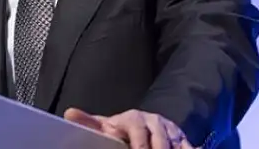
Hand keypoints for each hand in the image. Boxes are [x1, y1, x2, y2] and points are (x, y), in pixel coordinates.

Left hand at [64, 108, 197, 148]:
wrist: (147, 123)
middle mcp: (155, 123)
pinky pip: (189, 147)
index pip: (137, 130)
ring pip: (175, 146)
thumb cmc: (122, 128)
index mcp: (133, 119)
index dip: (138, 143)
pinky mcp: (185, 140)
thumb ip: (89, 122)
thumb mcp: (106, 125)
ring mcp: (171, 132)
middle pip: (159, 142)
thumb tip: (69, 113)